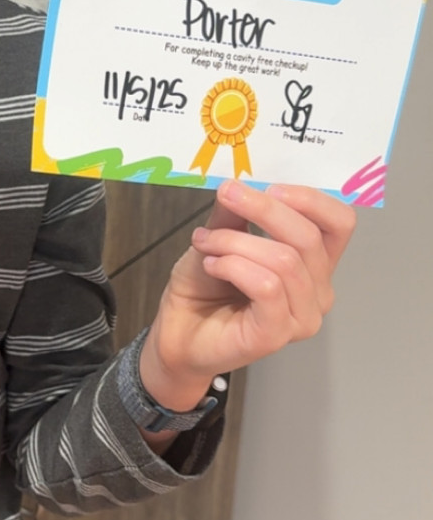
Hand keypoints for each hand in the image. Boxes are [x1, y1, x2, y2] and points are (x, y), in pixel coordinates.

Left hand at [139, 178, 356, 409]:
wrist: (178, 333)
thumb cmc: (205, 288)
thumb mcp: (220, 236)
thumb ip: (236, 213)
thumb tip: (241, 184)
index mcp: (315, 263)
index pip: (340, 223)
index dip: (310, 199)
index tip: (268, 187)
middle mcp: (318, 291)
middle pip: (309, 237)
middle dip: (263, 209)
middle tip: (227, 195)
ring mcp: (302, 317)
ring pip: (284, 260)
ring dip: (236, 242)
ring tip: (206, 243)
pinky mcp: (277, 335)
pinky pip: (267, 287)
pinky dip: (234, 266)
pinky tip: (212, 266)